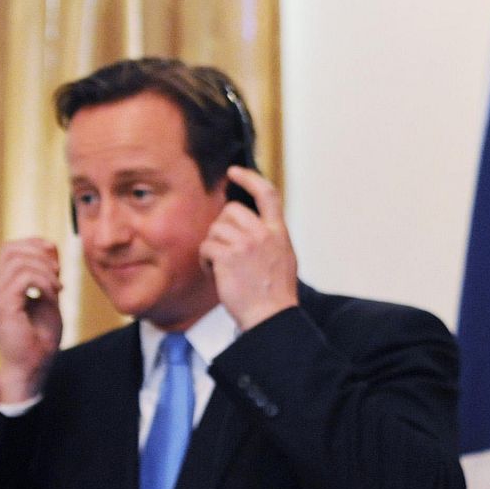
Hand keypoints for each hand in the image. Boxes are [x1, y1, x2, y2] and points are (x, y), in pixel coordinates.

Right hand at [0, 238, 62, 402]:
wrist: (32, 365)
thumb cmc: (40, 337)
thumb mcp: (48, 298)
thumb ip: (47, 276)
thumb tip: (50, 248)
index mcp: (3, 284)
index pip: (10, 247)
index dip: (36, 246)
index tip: (57, 264)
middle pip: (10, 248)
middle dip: (41, 254)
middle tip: (58, 275)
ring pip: (18, 260)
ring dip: (45, 270)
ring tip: (58, 289)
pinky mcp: (3, 306)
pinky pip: (24, 278)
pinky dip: (44, 283)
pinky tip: (53, 296)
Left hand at [200, 167, 298, 329]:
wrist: (270, 316)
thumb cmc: (275, 294)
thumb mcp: (283, 258)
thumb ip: (270, 237)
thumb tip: (251, 223)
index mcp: (279, 232)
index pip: (267, 194)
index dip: (250, 178)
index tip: (235, 172)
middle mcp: (263, 233)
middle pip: (231, 211)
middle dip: (222, 226)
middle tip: (225, 247)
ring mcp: (245, 244)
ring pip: (215, 229)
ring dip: (213, 248)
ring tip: (222, 267)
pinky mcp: (227, 257)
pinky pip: (206, 247)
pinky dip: (206, 261)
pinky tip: (216, 274)